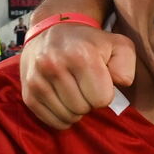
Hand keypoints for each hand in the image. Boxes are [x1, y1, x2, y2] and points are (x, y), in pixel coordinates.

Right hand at [20, 24, 135, 128]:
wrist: (51, 32)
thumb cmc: (89, 43)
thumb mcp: (117, 45)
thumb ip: (125, 65)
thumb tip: (119, 83)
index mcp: (81, 55)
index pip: (101, 99)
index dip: (104, 93)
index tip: (99, 82)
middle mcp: (54, 66)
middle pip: (83, 109)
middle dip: (89, 102)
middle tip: (85, 86)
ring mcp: (37, 80)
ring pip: (68, 117)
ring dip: (76, 110)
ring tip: (74, 91)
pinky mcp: (28, 94)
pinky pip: (52, 121)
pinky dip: (61, 116)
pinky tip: (63, 100)